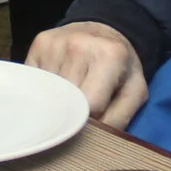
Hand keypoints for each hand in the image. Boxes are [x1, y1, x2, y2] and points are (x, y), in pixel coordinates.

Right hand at [26, 22, 147, 127]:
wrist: (105, 30)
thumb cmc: (121, 66)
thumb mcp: (134, 91)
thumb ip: (120, 118)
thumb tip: (94, 141)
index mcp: (110, 56)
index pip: (90, 105)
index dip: (89, 121)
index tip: (91, 124)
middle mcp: (79, 45)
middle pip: (66, 99)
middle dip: (72, 111)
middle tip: (79, 111)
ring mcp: (55, 44)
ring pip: (47, 91)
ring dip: (56, 100)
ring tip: (68, 94)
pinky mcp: (38, 44)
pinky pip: (35, 80)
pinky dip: (44, 89)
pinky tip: (56, 84)